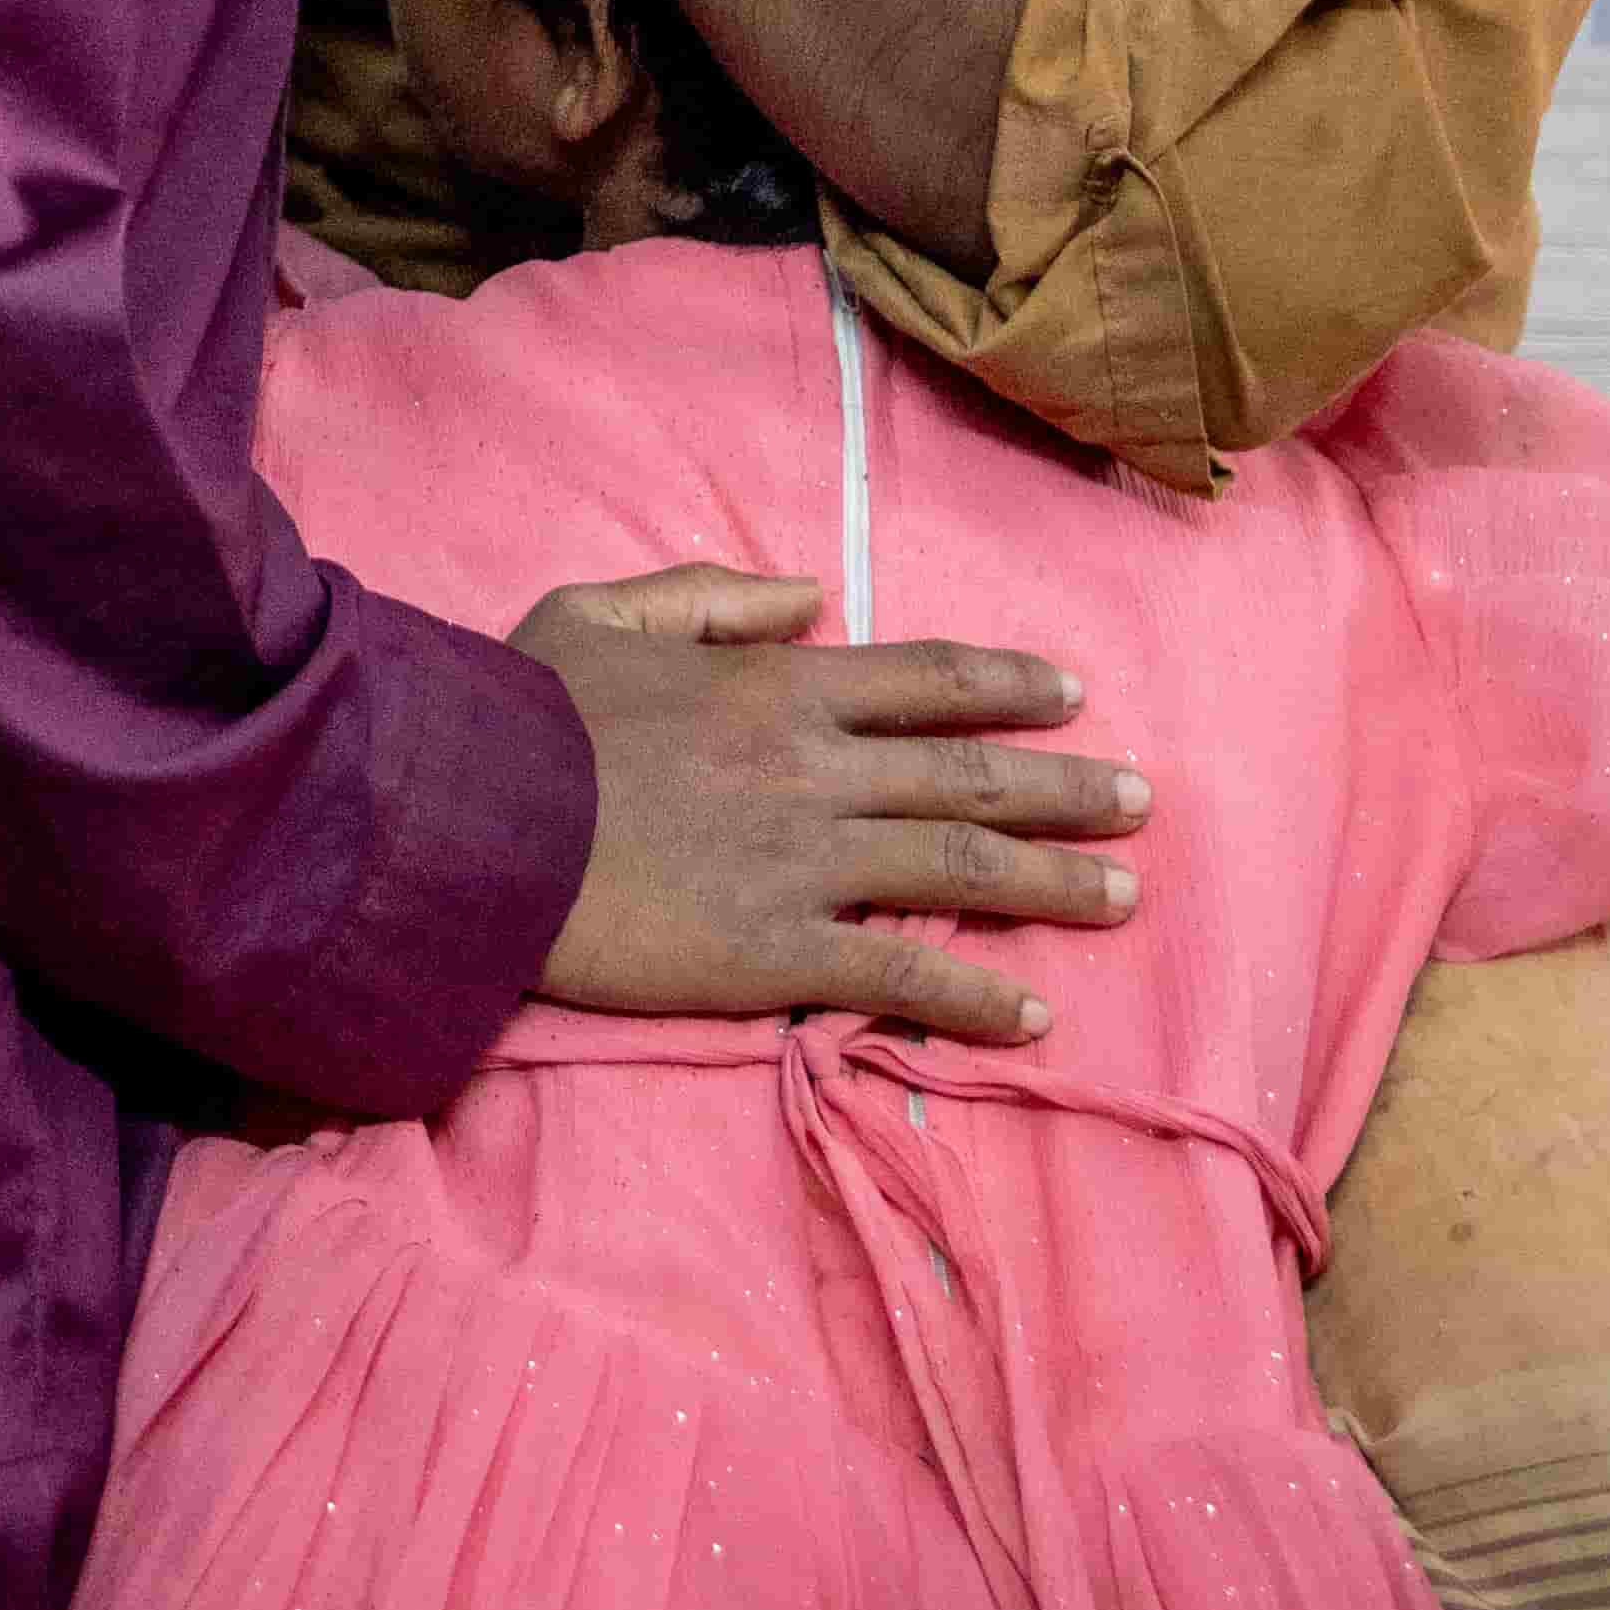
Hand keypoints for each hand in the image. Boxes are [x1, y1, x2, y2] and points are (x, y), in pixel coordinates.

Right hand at [514, 564, 1146, 1046]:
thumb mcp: (600, 613)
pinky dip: (975, 996)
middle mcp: (815, 770)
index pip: (926, 679)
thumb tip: (810, 595)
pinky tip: (1033, 1014)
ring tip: (1121, 893)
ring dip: (1054, 882)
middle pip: (970, 774)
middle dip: (1067, 785)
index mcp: (776, 686)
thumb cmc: (520, 717)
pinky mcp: (779, 952)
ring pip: (961, 867)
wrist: (470, 825)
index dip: (1007, 684)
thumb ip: (711, 596)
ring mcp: (806, 864)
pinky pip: (902, 973)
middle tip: (1139, 799)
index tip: (1071, 693)